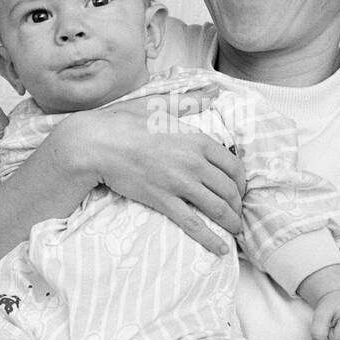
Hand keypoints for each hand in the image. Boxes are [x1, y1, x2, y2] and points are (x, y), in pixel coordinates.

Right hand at [54, 88, 244, 255]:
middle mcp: (194, 162)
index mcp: (198, 140)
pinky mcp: (163, 200)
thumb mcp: (161, 105)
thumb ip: (190, 101)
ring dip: (231, 222)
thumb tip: (214, 92)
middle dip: (238, 204)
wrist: (98, 143)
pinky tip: (220, 248)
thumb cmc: (127, 122)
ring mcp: (179, 183)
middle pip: (229, 189)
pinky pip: (193, 224)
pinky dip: (210, 238)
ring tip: (235, 231)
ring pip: (217, 208)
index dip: (242, 182)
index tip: (240, 190)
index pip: (234, 166)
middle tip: (238, 212)